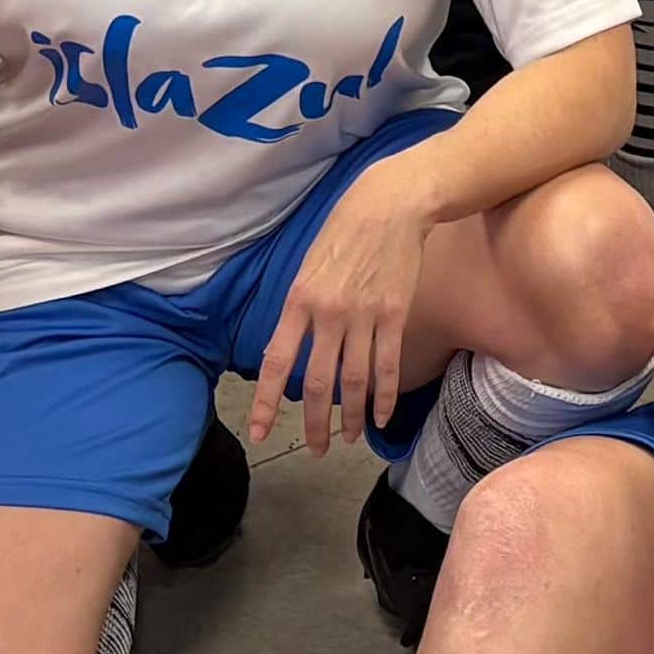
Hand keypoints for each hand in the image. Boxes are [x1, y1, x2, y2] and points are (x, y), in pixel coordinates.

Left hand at [247, 149, 433, 453]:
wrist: (391, 204)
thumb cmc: (344, 231)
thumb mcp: (307, 265)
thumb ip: (299, 310)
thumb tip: (288, 350)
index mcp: (299, 300)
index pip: (276, 361)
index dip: (266, 401)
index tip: (258, 432)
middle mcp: (329, 313)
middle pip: (317, 383)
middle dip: (314, 424)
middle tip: (315, 449)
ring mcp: (364, 316)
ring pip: (354, 382)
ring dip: (352, 418)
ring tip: (350, 439)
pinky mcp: (395, 315)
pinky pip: (387, 366)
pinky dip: (385, 397)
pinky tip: (382, 417)